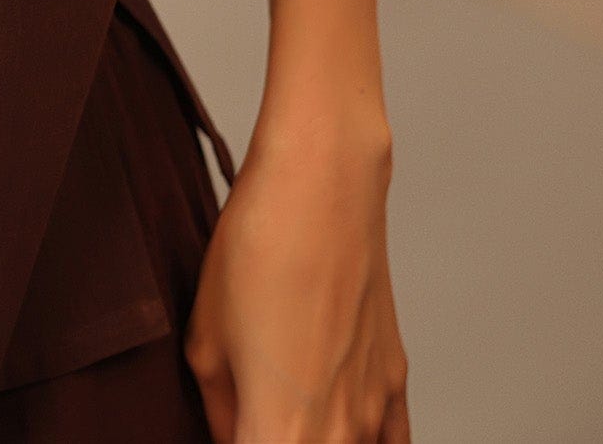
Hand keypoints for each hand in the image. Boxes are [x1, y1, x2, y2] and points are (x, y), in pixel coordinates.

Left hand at [183, 112, 408, 442]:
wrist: (323, 183)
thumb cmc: (257, 249)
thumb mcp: (205, 341)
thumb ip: (220, 414)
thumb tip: (228, 438)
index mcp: (284, 432)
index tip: (228, 431)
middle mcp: (341, 433)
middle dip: (268, 438)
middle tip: (247, 417)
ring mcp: (376, 410)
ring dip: (314, 439)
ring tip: (284, 416)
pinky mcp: (396, 382)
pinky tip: (339, 428)